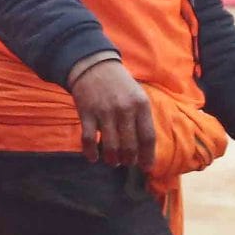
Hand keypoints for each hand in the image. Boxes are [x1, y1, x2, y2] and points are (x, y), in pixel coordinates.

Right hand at [68, 55, 154, 169]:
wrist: (93, 66)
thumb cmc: (119, 84)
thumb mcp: (138, 96)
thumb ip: (141, 117)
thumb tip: (144, 145)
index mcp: (141, 105)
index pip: (147, 137)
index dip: (148, 155)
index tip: (146, 168)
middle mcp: (125, 110)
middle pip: (130, 145)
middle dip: (129, 159)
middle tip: (127, 164)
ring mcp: (104, 112)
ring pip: (110, 145)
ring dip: (112, 159)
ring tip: (112, 162)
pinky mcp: (87, 113)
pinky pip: (89, 139)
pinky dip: (91, 152)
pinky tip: (93, 158)